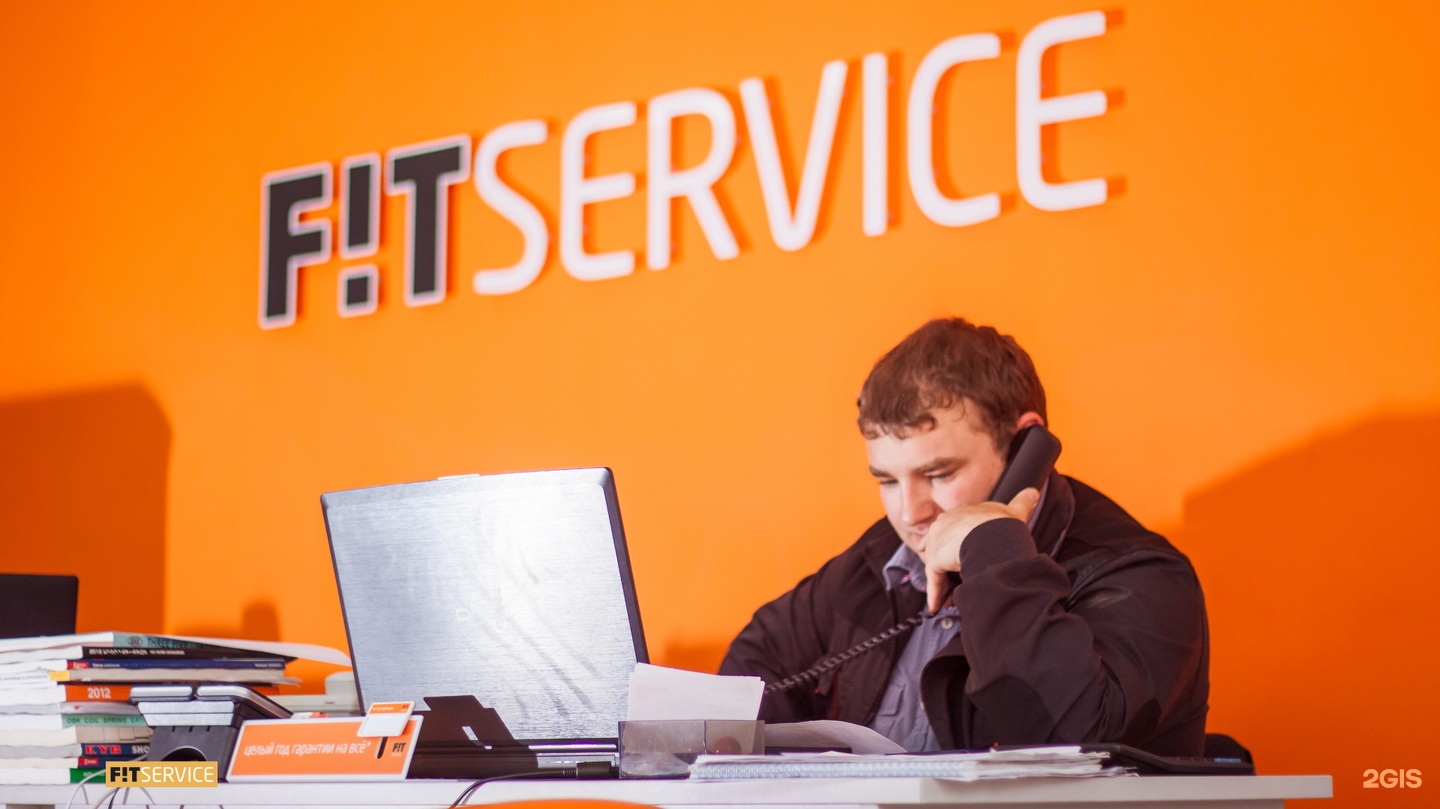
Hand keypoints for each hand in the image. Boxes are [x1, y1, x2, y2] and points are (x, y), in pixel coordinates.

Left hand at [923, 488, 1040, 612]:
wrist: (993, 534)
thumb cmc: (1003, 524)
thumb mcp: (1014, 512)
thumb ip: (1022, 503)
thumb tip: (1033, 491)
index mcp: (960, 514)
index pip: (955, 531)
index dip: (960, 545)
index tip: (964, 556)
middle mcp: (944, 527)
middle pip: (942, 548)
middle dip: (947, 565)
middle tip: (956, 580)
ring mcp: (937, 544)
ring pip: (938, 566)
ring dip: (943, 582)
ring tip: (949, 598)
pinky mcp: (936, 561)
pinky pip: (934, 581)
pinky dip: (936, 594)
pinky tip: (937, 606)